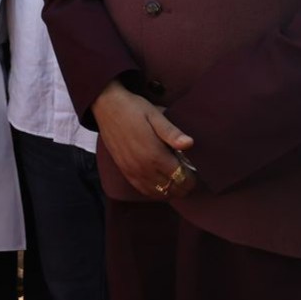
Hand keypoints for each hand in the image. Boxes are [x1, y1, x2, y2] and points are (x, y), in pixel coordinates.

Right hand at [90, 81, 196, 200]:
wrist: (106, 106)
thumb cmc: (133, 108)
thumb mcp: (155, 115)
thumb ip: (172, 132)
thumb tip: (190, 143)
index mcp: (154, 154)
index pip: (181, 177)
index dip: (192, 177)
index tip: (194, 169)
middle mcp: (143, 168)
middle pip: (172, 189)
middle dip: (184, 185)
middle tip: (188, 173)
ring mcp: (133, 172)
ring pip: (159, 193)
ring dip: (171, 189)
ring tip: (176, 177)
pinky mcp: (125, 171)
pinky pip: (144, 190)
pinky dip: (156, 190)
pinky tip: (160, 181)